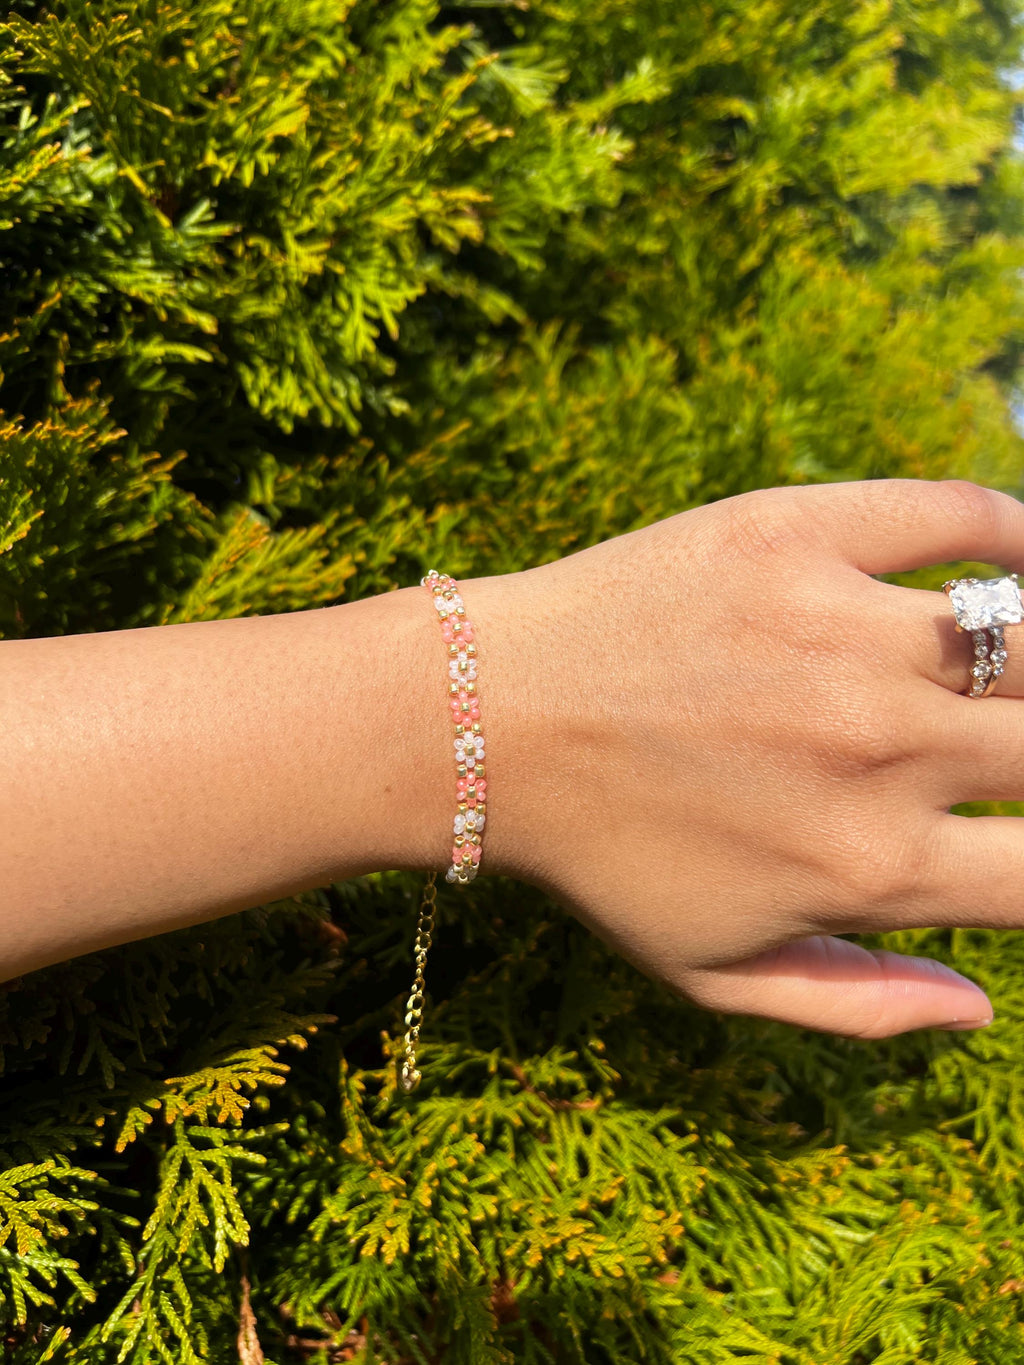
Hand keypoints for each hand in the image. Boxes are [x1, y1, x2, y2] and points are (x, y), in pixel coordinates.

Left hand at [466, 479, 1023, 1036]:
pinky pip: (961, 513)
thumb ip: (858, 1003)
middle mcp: (876, 747)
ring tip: (1013, 670)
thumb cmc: (601, 854)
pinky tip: (1019, 559)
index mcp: (868, 865)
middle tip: (1013, 749)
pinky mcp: (794, 534)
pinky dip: (1019, 530)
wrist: (489, 723)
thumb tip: (983, 1007)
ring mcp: (840, 630)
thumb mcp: (712, 971)